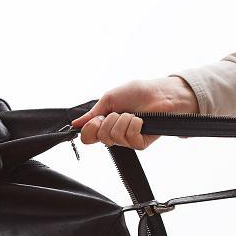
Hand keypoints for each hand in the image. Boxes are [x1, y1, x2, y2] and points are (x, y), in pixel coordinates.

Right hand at [71, 77, 198, 148]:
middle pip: (100, 137)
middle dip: (109, 121)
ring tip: (132, 114)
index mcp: (105, 124)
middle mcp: (114, 134)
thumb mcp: (109, 99)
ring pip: (114, 137)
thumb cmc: (138, 93)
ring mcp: (127, 140)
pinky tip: (140, 120)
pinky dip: (134, 125)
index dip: (89, 129)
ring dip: (123, 120)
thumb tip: (75, 124)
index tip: (97, 119)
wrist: (161, 93)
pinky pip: (129, 139)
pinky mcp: (140, 143)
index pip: (88, 137)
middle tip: (119, 113)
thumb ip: (92, 114)